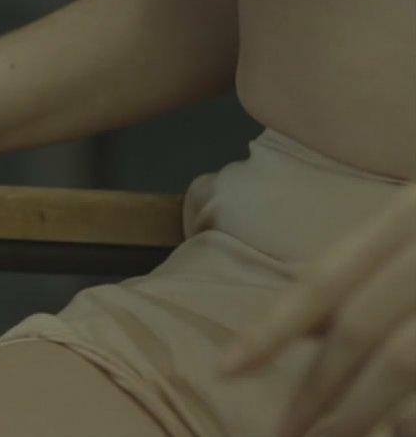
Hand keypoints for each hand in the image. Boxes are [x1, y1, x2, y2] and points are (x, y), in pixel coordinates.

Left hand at [223, 184, 415, 436]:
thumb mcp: (414, 226)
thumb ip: (369, 274)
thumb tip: (310, 333)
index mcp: (411, 211)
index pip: (327, 279)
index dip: (273, 327)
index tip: (228, 369)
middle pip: (366, 331)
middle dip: (321, 390)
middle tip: (285, 432)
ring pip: (406, 362)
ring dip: (365, 413)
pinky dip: (413, 413)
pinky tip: (396, 432)